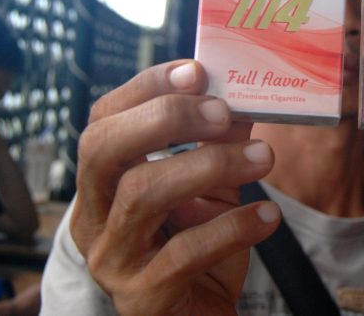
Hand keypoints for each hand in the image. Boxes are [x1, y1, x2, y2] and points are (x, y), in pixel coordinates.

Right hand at [70, 60, 280, 315]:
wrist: (198, 312)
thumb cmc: (196, 244)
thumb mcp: (208, 187)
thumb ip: (218, 144)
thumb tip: (243, 99)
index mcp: (104, 182)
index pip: (105, 121)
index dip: (146, 89)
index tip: (197, 72)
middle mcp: (95, 216)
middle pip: (104, 149)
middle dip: (165, 119)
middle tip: (222, 112)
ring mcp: (112, 258)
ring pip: (144, 194)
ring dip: (211, 165)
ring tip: (263, 158)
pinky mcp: (142, 296)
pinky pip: (184, 253)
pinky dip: (233, 227)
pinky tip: (268, 216)